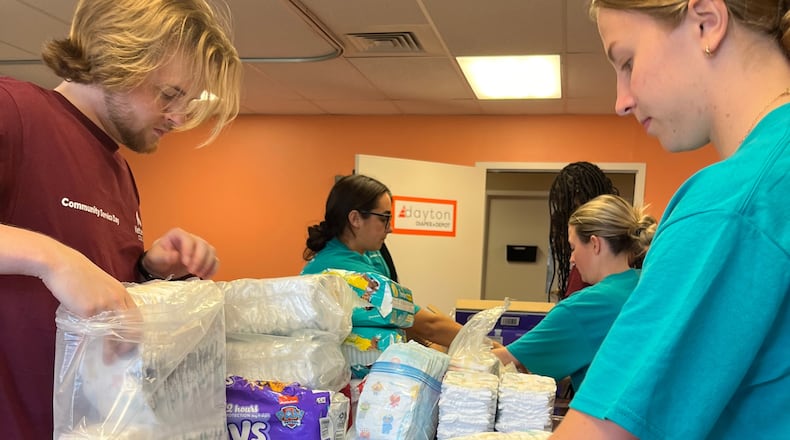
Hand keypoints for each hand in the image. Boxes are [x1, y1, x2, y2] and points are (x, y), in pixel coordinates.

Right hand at [38, 240, 140, 362]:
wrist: (62, 265)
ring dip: (112, 348)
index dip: (136, 332)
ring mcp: (103, 305)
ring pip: (113, 332)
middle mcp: (116, 299)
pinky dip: (94, 341)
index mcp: (121, 292)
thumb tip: (109, 321)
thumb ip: (108, 301)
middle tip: (125, 355)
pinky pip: (92, 329)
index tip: (134, 343)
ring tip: (109, 359)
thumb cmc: (79, 274)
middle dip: (129, 343)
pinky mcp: (88, 310)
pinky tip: (91, 348)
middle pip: (130, 326)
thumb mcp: (101, 286)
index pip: (136, 316)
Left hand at [142, 227, 218, 278]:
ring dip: (207, 264)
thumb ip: (164, 256)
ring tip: (198, 274)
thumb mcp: (156, 257)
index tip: (185, 263)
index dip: (189, 251)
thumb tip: (175, 256)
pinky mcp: (205, 257)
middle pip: (203, 245)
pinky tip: (205, 276)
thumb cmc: (159, 257)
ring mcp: (200, 247)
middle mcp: (192, 239)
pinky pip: (215, 261)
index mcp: (178, 235)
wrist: (162, 264)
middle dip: (199, 259)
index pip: (188, 240)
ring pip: (211, 252)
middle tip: (192, 271)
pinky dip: (212, 269)